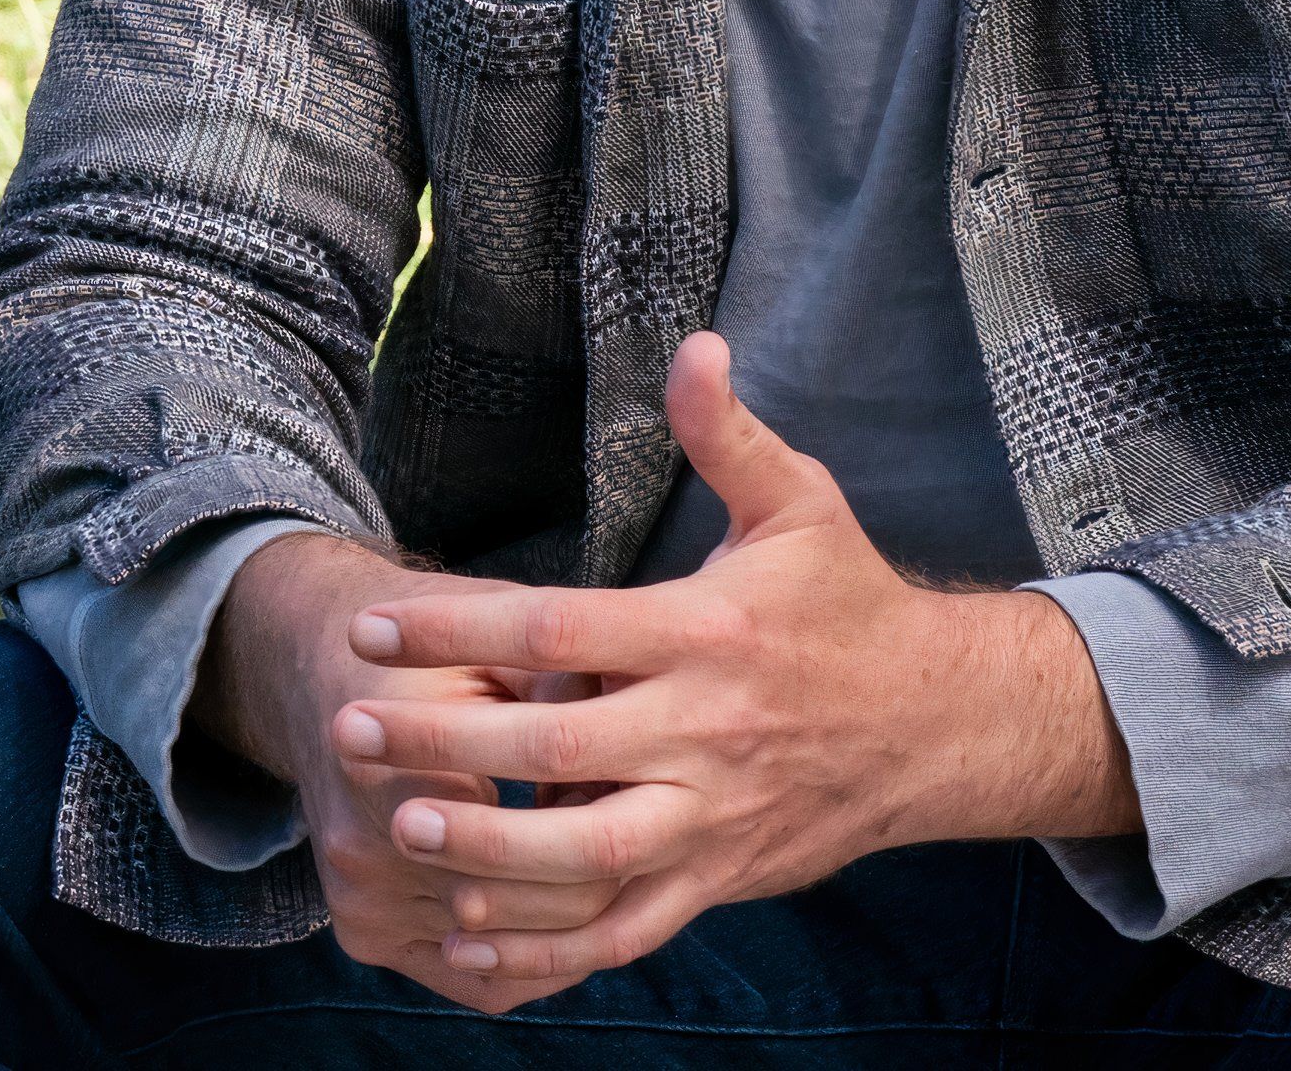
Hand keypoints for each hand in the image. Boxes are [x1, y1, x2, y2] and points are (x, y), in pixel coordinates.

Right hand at [188, 536, 603, 1017]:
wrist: (321, 680)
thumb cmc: (429, 657)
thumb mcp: (498, 641)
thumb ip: (570, 689)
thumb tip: (645, 753)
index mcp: (390, 760)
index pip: (556, 837)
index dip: (615, 806)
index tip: (633, 769)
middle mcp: (364, 846)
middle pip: (544, 907)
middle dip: (604, 863)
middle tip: (629, 813)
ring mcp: (361, 901)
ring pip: (518, 949)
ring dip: (568, 905)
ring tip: (588, 843)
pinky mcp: (364, 935)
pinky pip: (483, 982)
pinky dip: (534, 955)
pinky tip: (558, 903)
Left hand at [332, 333, 1136, 998]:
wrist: (941, 724)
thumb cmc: (848, 604)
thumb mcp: (801, 504)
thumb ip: (730, 435)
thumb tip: (696, 346)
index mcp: (706, 631)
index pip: (561, 626)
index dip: (459, 628)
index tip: (373, 626)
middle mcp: (705, 729)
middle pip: (556, 742)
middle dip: (445, 739)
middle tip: (348, 729)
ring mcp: (713, 815)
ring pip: (589, 852)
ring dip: (490, 850)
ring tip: (401, 833)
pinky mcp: (720, 876)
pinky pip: (626, 926)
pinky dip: (550, 944)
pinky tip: (471, 936)